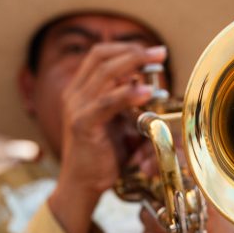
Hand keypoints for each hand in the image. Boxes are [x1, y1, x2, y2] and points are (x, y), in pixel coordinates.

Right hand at [49, 43, 166, 232]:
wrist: (82, 184)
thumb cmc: (102, 155)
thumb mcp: (117, 123)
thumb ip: (127, 103)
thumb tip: (149, 87)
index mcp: (79, 90)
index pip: (99, 55)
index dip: (126, 48)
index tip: (151, 52)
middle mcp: (74, 94)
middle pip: (102, 57)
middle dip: (134, 51)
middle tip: (159, 53)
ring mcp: (76, 107)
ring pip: (105, 73)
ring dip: (134, 64)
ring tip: (157, 64)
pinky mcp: (83, 124)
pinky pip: (106, 102)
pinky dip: (128, 93)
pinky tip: (146, 92)